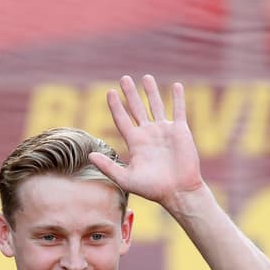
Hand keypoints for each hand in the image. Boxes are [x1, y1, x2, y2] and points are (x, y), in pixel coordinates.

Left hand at [89, 74, 204, 207]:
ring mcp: (164, 131)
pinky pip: (179, 110)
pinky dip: (178, 98)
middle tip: (124, 78)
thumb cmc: (153, 189)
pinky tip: (176, 86)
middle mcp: (148, 134)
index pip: (122, 119)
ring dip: (151, 92)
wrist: (178, 192)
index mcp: (135, 143)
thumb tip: (89, 155)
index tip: (109, 92)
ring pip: (156, 106)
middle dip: (130, 94)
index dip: (115, 106)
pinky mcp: (180, 131)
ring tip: (146, 78)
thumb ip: (108, 166)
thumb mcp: (126, 179)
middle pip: (137, 109)